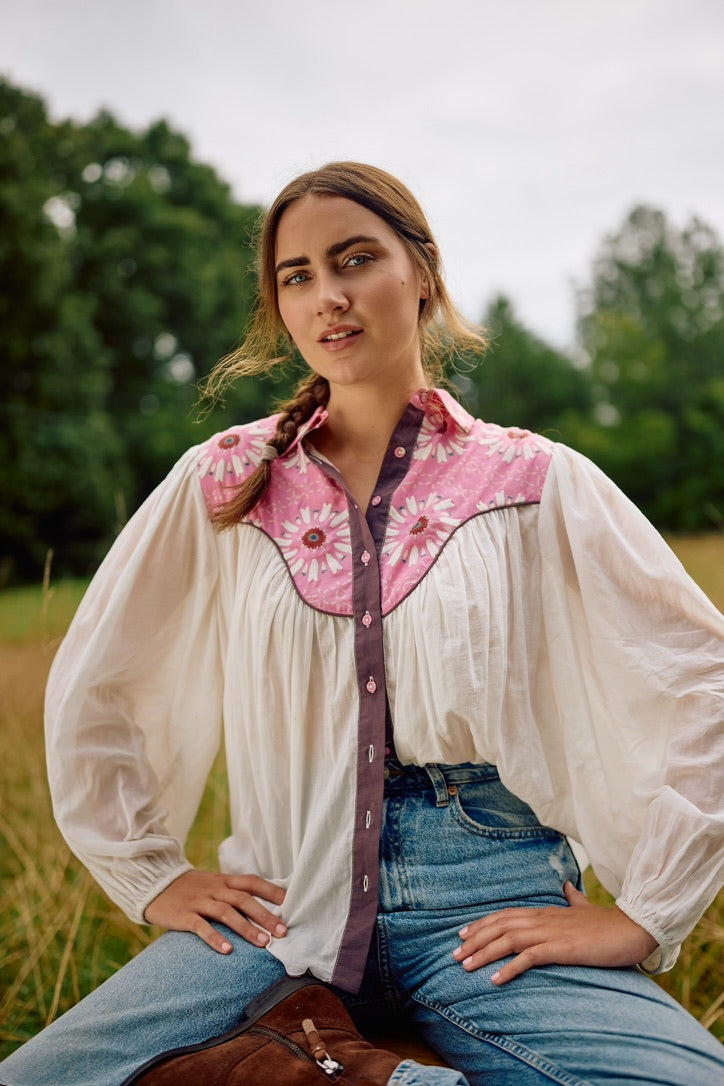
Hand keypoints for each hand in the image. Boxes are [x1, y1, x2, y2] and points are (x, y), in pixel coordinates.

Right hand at [144, 869, 286, 954]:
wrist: (154, 884)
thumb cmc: (190, 888)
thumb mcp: (213, 884)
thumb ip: (233, 892)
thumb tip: (263, 907)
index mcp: (224, 880)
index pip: (252, 882)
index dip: (272, 891)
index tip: (291, 903)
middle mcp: (214, 889)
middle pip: (244, 899)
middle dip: (265, 916)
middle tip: (283, 932)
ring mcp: (199, 901)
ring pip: (226, 913)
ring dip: (246, 928)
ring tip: (263, 943)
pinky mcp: (183, 915)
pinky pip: (201, 926)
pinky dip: (215, 938)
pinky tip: (227, 950)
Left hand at [453, 881, 657, 984]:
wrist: (634, 928)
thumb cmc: (609, 924)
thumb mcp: (586, 909)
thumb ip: (573, 900)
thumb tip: (566, 886)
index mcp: (546, 912)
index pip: (506, 915)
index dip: (483, 924)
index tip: (463, 935)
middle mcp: (544, 919)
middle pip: (501, 926)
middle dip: (476, 940)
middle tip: (455, 954)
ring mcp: (552, 933)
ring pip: (508, 940)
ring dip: (484, 954)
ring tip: (466, 967)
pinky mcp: (562, 948)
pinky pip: (529, 958)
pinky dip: (509, 968)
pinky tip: (495, 980)